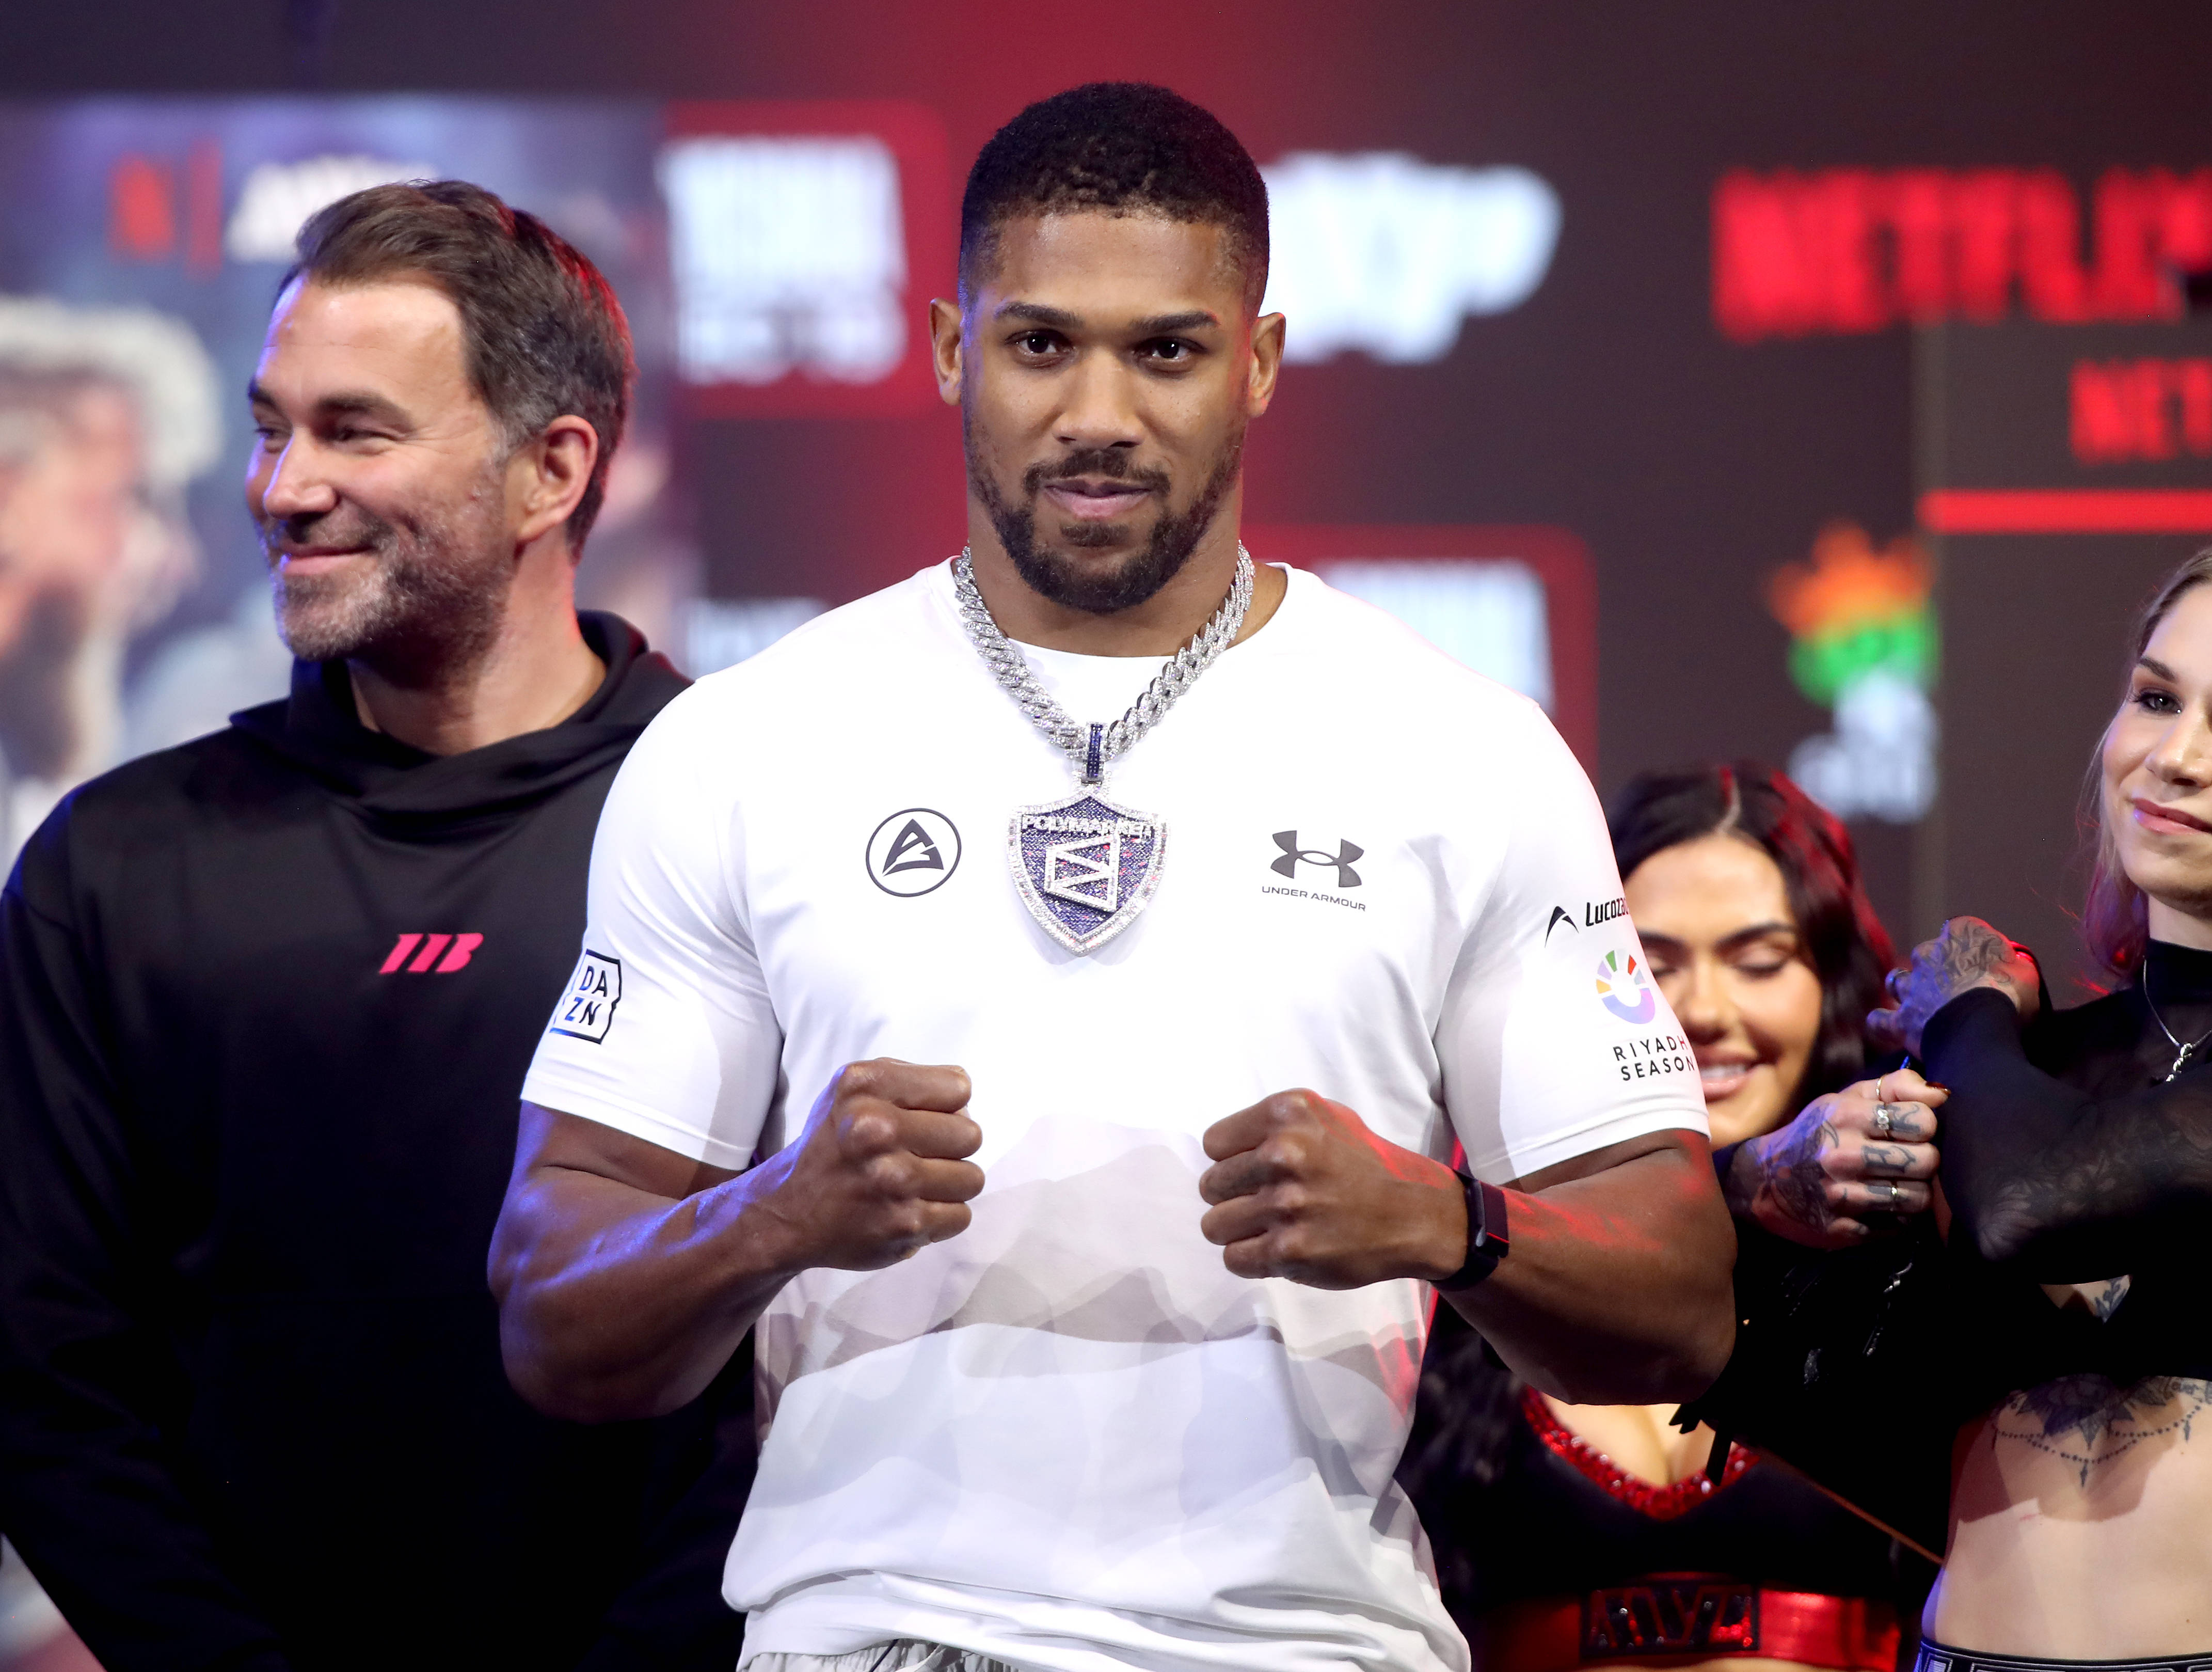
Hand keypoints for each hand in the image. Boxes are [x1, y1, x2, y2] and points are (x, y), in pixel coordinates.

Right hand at [751, 1058, 982, 1271]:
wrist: (789, 1211)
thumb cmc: (834, 1145)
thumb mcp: (853, 1089)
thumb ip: (908, 1080)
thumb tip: (963, 1097)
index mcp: (866, 1088)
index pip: (959, 1088)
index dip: (946, 1106)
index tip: (921, 1119)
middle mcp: (876, 1130)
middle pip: (971, 1134)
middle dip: (951, 1147)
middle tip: (920, 1156)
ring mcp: (892, 1180)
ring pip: (972, 1178)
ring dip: (950, 1185)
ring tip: (915, 1184)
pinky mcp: (904, 1224)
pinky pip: (961, 1215)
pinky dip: (941, 1216)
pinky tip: (910, 1208)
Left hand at [1198, 1090, 1464, 1287]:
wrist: (1413, 1216)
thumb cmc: (1366, 1165)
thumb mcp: (1325, 1119)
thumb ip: (1274, 1126)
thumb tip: (1224, 1148)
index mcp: (1287, 1115)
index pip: (1214, 1144)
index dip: (1231, 1160)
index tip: (1255, 1171)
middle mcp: (1283, 1155)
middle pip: (1210, 1185)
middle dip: (1232, 1197)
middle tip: (1264, 1202)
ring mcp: (1285, 1205)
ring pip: (1214, 1225)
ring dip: (1238, 1231)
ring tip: (1268, 1227)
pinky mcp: (1289, 1250)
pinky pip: (1234, 1258)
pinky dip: (1250, 1258)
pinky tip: (1277, 1249)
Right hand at [1725, 1069, 1946, 1248]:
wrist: (1763, 1180)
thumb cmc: (1817, 1134)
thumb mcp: (1845, 1100)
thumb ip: (1894, 1087)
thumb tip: (1941, 1094)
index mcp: (1845, 1116)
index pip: (1921, 1119)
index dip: (1925, 1125)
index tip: (1910, 1130)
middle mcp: (1842, 1155)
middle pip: (1926, 1160)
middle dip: (1926, 1160)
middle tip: (1910, 1160)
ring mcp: (1841, 1195)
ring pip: (1917, 1198)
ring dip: (1915, 1192)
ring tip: (1898, 1184)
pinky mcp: (1842, 1229)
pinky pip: (1898, 1227)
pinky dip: (1897, 1218)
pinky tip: (1882, 1207)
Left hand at [1866, 917, 2039, 1055]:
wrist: (1979, 1028)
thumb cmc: (2010, 996)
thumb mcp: (2026, 973)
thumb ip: (2013, 964)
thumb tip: (2011, 966)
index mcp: (1962, 934)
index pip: (1963, 929)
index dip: (1972, 948)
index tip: (1983, 964)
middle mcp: (1929, 952)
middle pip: (1927, 954)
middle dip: (1937, 969)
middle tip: (1955, 990)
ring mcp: (1911, 985)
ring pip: (1899, 981)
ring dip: (1908, 990)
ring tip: (1922, 1006)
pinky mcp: (1900, 1017)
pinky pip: (1880, 1019)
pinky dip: (1883, 1023)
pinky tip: (1889, 1027)